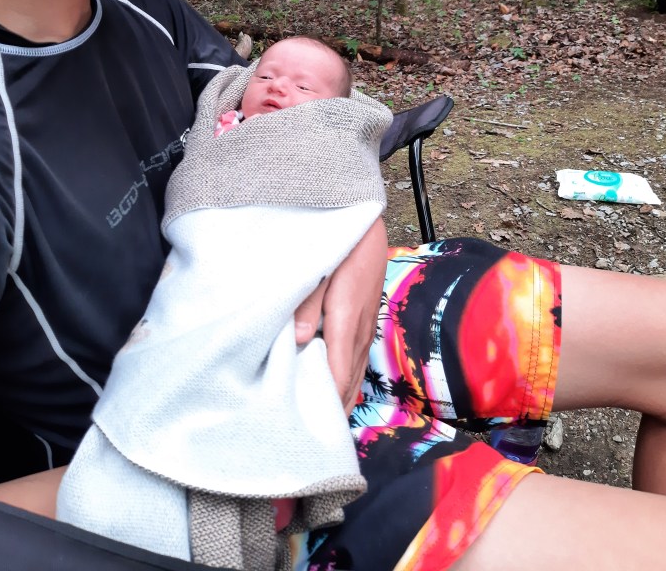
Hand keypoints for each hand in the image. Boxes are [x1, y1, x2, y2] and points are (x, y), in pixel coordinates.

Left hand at [295, 217, 387, 411]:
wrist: (366, 224)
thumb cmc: (340, 244)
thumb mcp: (319, 268)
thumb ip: (307, 303)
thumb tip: (300, 339)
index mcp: (346, 320)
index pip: (338, 374)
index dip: (326, 404)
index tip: (309, 428)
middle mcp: (359, 329)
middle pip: (349, 382)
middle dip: (333, 411)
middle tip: (313, 440)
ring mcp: (365, 325)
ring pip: (356, 372)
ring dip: (342, 398)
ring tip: (327, 426)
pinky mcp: (365, 319)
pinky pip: (358, 359)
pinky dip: (349, 381)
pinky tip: (341, 390)